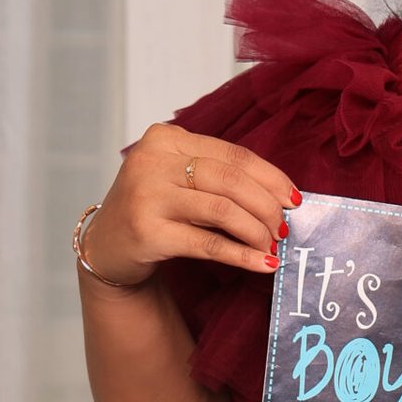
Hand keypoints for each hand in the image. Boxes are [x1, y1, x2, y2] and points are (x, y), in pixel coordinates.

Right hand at [81, 123, 299, 288]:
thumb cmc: (155, 209)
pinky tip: (262, 263)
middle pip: (230, 181)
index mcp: (165, 138)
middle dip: (266, 207)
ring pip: (222, 210)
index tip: (293, 199)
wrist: (107, 246)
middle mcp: (152, 161)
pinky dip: (241, 255)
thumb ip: (220, 177)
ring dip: (257, 232)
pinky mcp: (147, 232)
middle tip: (284, 228)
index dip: (270, 178)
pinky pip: (208, 244)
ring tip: (272, 247)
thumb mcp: (181, 180)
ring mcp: (146, 195)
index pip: (233, 155)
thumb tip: (282, 197)